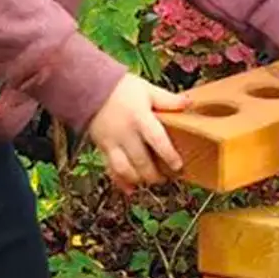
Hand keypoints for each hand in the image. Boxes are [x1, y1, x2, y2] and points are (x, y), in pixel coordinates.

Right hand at [87, 74, 188, 193]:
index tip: (178, 166)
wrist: (89, 87)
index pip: (157, 139)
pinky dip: (120, 182)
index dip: (168, 155)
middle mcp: (125, 133)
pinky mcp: (102, 147)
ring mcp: (112, 142)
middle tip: (167, 178)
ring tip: (151, 181)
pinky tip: (130, 190)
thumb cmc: (122, 89)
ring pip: (125, 169)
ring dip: (139, 179)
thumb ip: (167, 100)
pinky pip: (110, 168)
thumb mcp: (147, 90)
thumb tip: (188, 103)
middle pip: (141, 160)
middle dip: (155, 174)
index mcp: (140, 118)